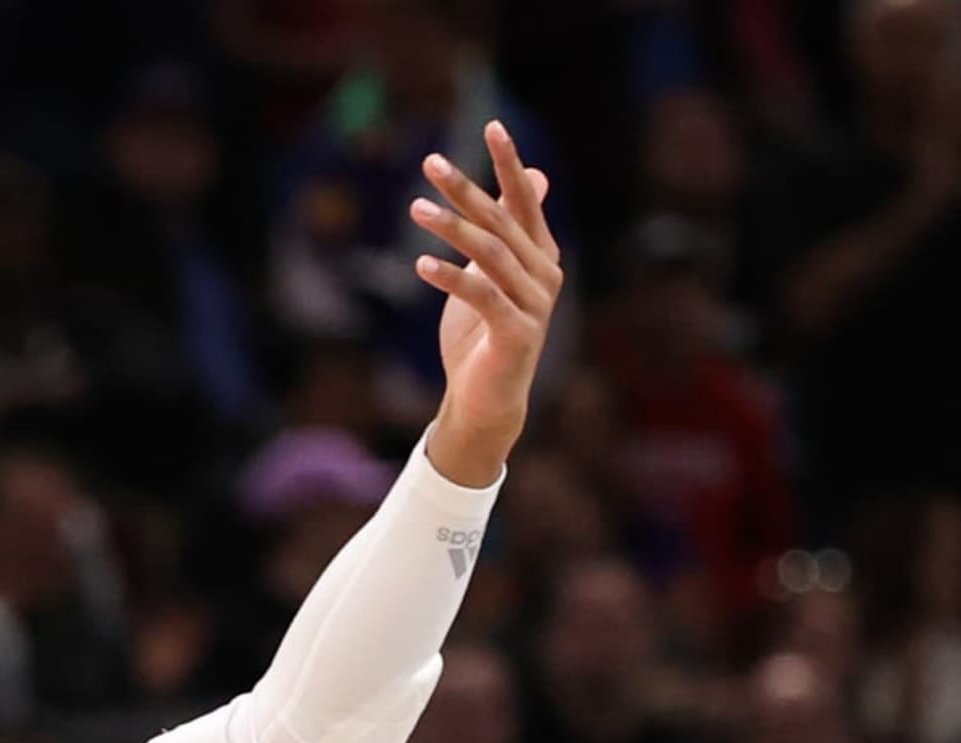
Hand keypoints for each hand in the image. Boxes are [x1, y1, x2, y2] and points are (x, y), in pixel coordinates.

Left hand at [411, 122, 561, 484]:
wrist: (487, 398)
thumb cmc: (483, 334)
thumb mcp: (493, 274)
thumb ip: (508, 229)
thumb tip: (534, 178)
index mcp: (539, 254)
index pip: (523, 199)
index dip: (509, 163)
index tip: (492, 125)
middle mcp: (544, 273)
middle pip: (501, 220)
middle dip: (466, 188)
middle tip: (430, 163)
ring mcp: (534, 303)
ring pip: (490, 254)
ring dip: (451, 228)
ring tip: (415, 208)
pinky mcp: (517, 332)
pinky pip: (482, 295)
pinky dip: (451, 277)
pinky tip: (421, 263)